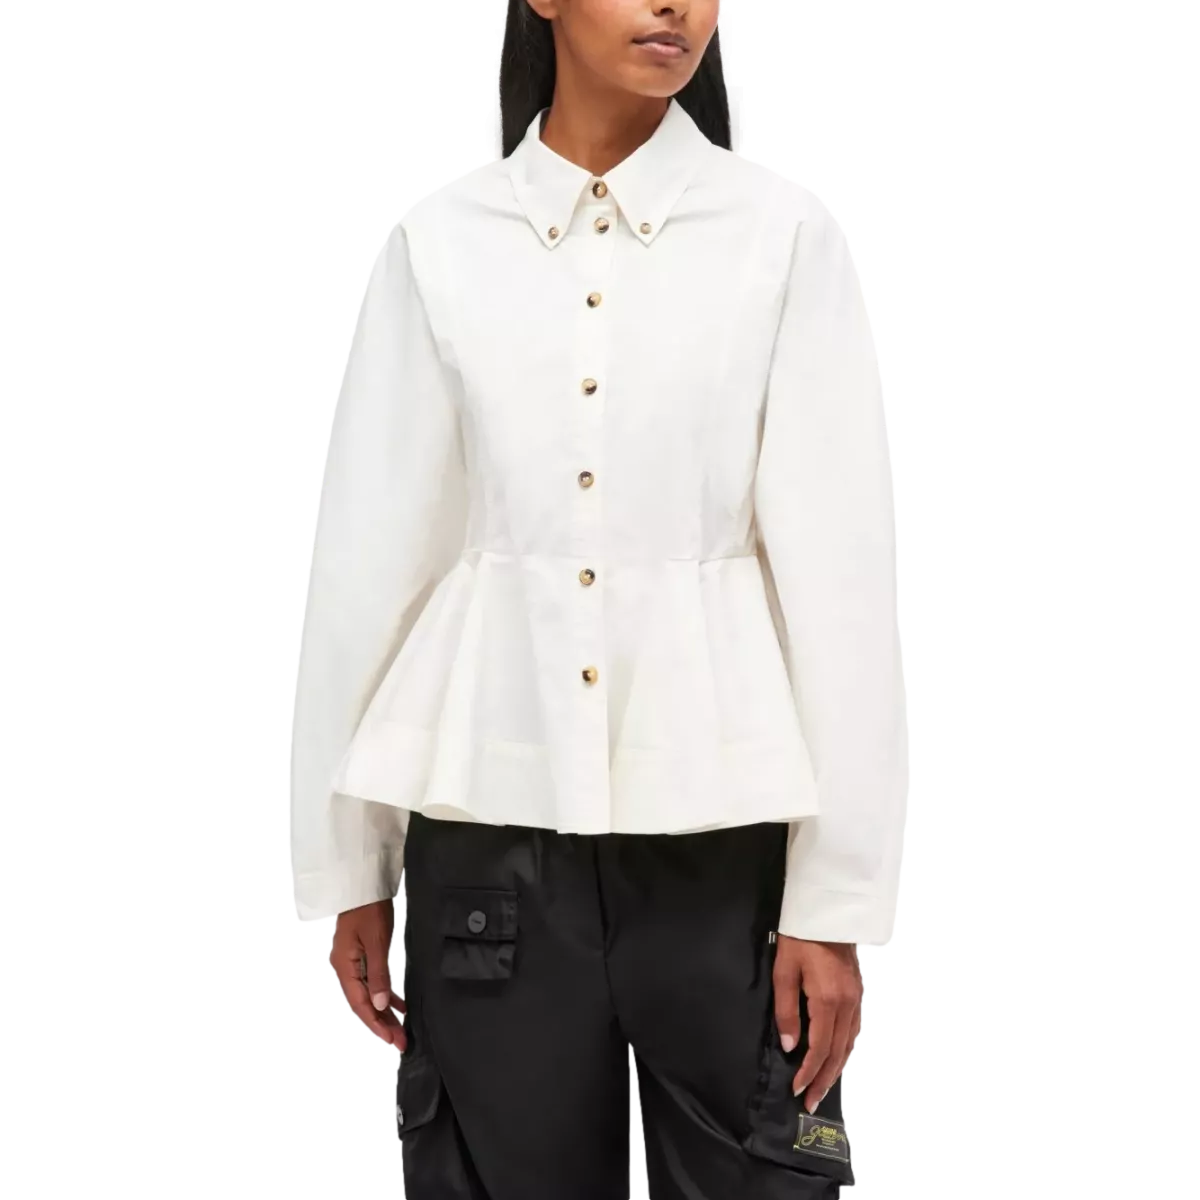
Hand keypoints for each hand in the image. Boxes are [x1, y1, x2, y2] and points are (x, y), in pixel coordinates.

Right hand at [330, 899, 407, 1052]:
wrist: (363, 885)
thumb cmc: (369, 910)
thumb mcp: (377, 941)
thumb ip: (379, 974)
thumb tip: (381, 1005)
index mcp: (345, 968)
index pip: (360, 1004)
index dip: (376, 1024)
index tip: (391, 1041)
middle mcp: (346, 969)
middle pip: (363, 1004)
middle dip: (382, 1024)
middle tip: (401, 1042)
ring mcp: (353, 963)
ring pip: (369, 996)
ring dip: (384, 1012)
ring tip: (401, 1028)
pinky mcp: (362, 956)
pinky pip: (372, 983)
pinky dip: (385, 995)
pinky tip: (398, 1004)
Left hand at [773, 935, 862, 1113]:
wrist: (825, 912)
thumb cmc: (799, 939)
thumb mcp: (784, 972)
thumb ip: (786, 1011)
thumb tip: (790, 1046)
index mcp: (827, 1000)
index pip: (819, 1048)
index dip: (808, 1072)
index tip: (797, 1090)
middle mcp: (847, 1004)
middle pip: (838, 1052)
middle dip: (824, 1080)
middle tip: (811, 1102)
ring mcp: (855, 998)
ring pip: (849, 1044)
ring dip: (836, 1069)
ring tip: (823, 1088)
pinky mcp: (857, 992)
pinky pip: (855, 1030)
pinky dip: (846, 1051)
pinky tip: (838, 1059)